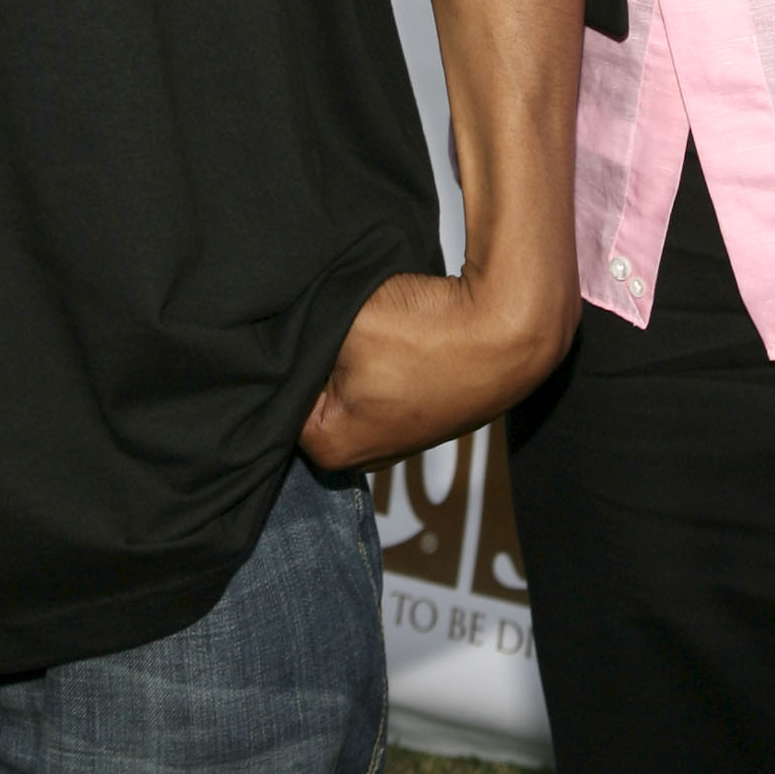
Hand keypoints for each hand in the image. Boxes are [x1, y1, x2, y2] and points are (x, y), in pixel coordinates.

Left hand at [300, 258, 577, 472]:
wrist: (509, 327)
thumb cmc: (426, 331)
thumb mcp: (339, 323)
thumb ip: (293, 337)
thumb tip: (265, 334)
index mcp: (329, 447)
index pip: (273, 397)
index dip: (277, 354)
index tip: (289, 322)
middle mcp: (362, 455)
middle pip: (309, 394)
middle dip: (310, 357)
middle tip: (322, 318)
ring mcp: (394, 435)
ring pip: (343, 383)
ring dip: (345, 353)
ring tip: (360, 320)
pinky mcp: (420, 410)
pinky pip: (375, 379)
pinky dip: (374, 355)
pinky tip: (386, 327)